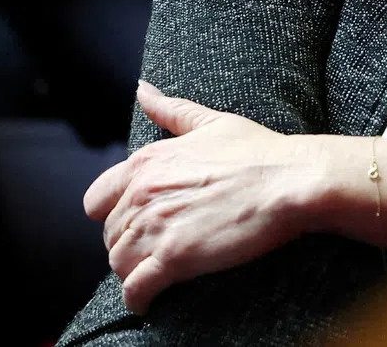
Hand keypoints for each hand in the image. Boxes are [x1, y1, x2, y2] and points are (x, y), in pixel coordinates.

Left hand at [84, 82, 329, 314]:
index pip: (97, 200)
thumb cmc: (257, 150)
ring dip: (135, 271)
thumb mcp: (211, 122)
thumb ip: (170, 110)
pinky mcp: (174, 257)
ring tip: (159, 271)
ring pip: (118, 264)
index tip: (138, 219)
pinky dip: (139, 298)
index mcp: (146, 161)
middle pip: (110, 236)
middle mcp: (142, 193)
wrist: (289, 180)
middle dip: (129, 243)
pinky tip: (152, 298)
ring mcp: (156, 226)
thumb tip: (143, 89)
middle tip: (159, 246)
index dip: (114, 213)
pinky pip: (136, 290)